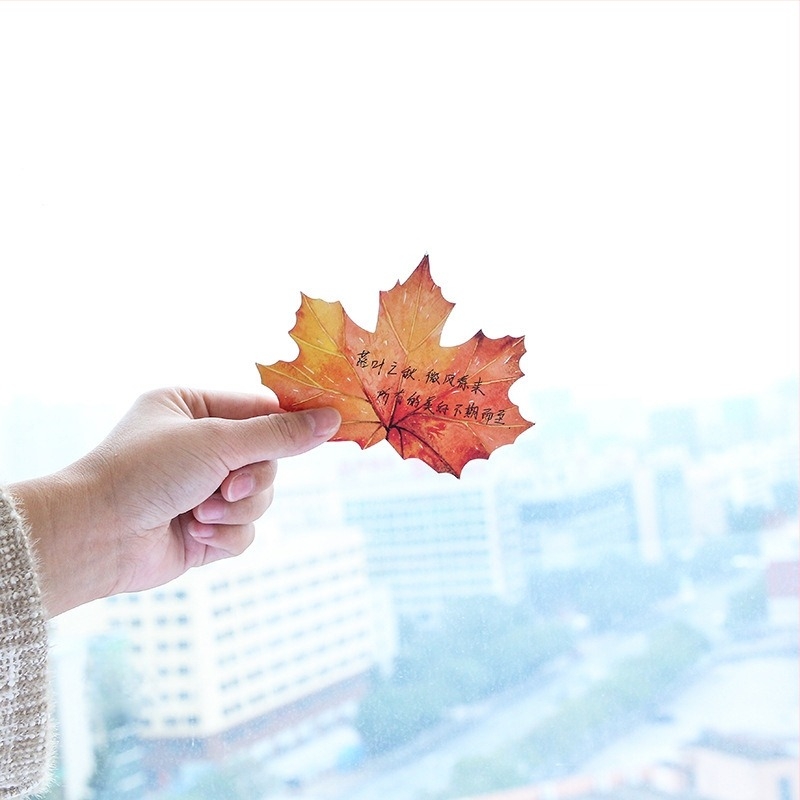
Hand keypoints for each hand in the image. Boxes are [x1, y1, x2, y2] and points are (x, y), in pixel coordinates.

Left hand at [11, 388, 340, 616]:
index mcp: (192, 407)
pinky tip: (192, 533)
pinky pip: (243, 531)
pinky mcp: (203, 529)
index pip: (260, 409)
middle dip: (250, 478)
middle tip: (225, 485)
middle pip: (266, 459)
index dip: (289, 424)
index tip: (322, 429)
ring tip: (199, 512)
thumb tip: (333, 419)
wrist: (95, 537)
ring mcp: (200, 489)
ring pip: (259, 498)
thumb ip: (278, 435)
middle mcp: (198, 446)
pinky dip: (224, 534)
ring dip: (235, 509)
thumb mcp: (217, 442)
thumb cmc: (144, 472)